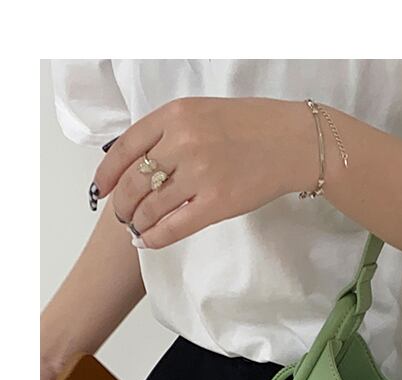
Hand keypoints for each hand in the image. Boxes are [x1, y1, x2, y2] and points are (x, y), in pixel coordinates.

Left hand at [91, 97, 315, 249]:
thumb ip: (171, 131)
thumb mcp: (204, 112)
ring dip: (137, 222)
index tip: (102, 188)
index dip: (107, 173)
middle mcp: (183, 142)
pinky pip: (175, 226)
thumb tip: (140, 161)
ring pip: (151, 206)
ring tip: (137, 228)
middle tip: (122, 215)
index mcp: (175, 115)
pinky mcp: (218, 203)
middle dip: (122, 204)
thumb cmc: (254, 126)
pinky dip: (155, 237)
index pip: (125, 148)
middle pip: (134, 181)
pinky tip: (148, 241)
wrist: (294, 142)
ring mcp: (200, 174)